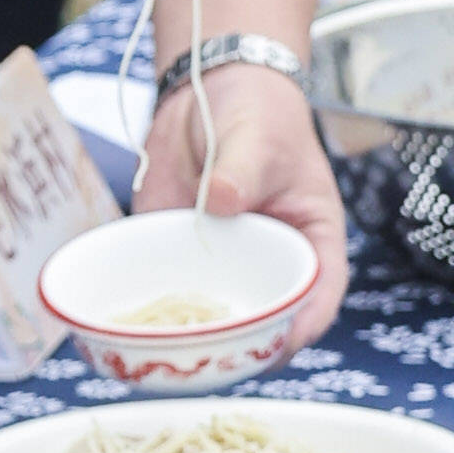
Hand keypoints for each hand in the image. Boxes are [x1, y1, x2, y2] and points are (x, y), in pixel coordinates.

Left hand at [133, 55, 349, 343]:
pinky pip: (168, 289)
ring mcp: (223, 262)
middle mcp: (270, 262)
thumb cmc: (256, 114)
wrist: (206, 90)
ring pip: (216, 314)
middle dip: (247, 346)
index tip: (286, 343)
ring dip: (196, 338)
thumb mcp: (258, 137)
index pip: (321, 292)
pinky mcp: (179, 254)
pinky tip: (132, 327)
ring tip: (175, 358)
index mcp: (311, 240)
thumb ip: (242, 168)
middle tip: (223, 361)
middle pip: (268, 317)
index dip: (307, 323)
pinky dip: (152, 311)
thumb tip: (222, 199)